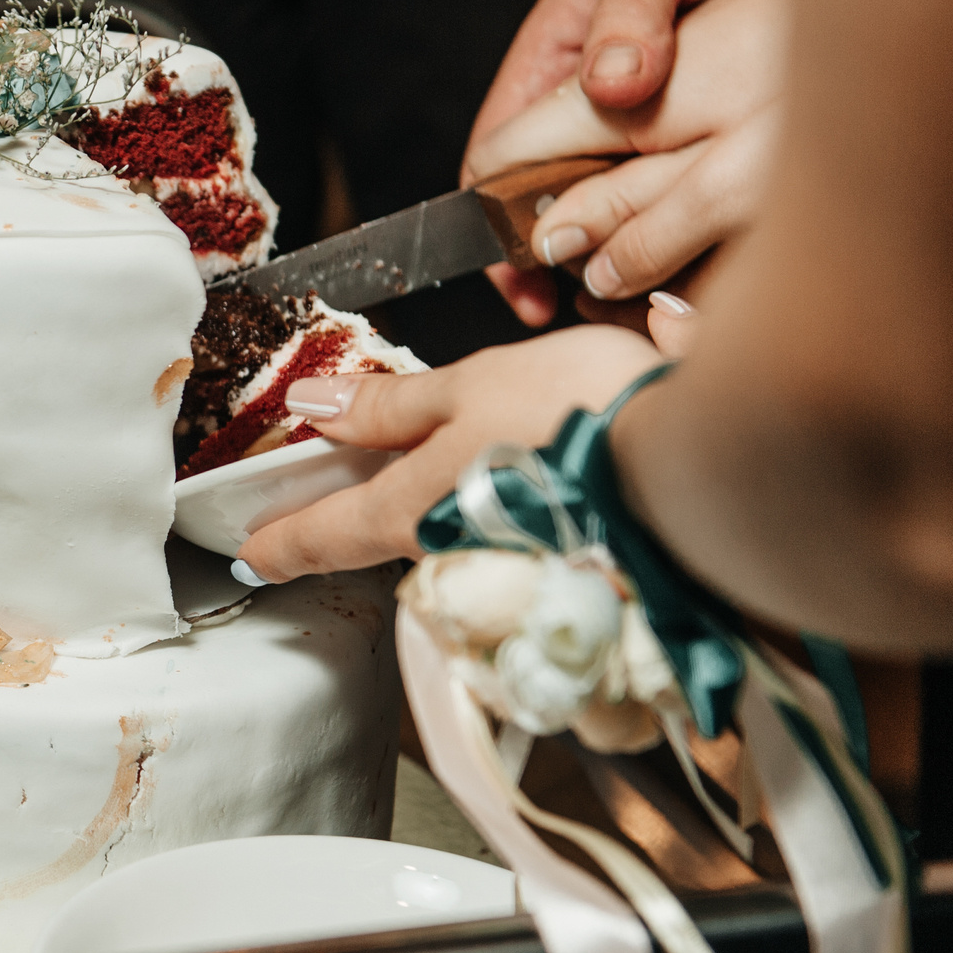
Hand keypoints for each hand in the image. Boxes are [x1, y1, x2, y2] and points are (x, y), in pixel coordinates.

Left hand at [236, 325, 662, 577]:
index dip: (281, 544)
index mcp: (412, 510)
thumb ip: (391, 405)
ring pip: (452, 532)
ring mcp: (508, 565)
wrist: (704, 465)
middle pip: (392, 535)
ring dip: (441, 502)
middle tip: (343, 486)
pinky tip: (529, 472)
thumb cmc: (580, 415)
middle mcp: (453, 552)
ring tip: (456, 456)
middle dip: (369, 512)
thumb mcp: (470, 386)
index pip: (325, 535)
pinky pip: (508, 536)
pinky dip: (499, 504)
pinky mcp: (565, 566)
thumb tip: (310, 410)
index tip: (249, 557)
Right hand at [470, 0, 788, 323]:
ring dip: (627, 247)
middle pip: (554, 195)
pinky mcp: (708, 110)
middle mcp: (593, 90)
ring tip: (656, 300)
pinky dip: (687, 222)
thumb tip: (613, 88)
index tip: (526, 288)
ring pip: (619, 196)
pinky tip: (717, 253)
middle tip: (599, 313)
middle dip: (564, 258)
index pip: (496, 162)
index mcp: (553, 58)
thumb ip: (632, 16)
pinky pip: (683, 181)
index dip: (498, 232)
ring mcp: (649, 104)